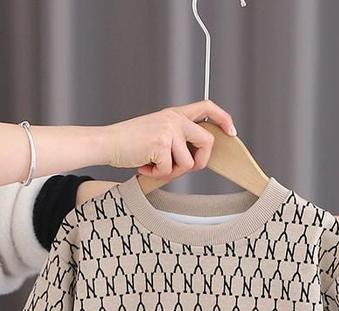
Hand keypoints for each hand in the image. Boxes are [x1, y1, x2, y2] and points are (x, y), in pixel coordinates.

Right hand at [101, 100, 237, 180]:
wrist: (107, 143)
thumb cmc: (130, 144)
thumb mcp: (157, 134)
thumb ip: (178, 141)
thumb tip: (197, 160)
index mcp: (174, 115)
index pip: (206, 108)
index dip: (222, 118)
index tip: (232, 132)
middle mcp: (174, 119)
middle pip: (207, 142)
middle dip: (199, 162)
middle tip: (179, 168)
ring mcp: (168, 130)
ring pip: (188, 163)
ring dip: (171, 171)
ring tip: (153, 164)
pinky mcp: (161, 144)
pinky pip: (170, 170)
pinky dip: (157, 174)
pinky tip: (144, 165)